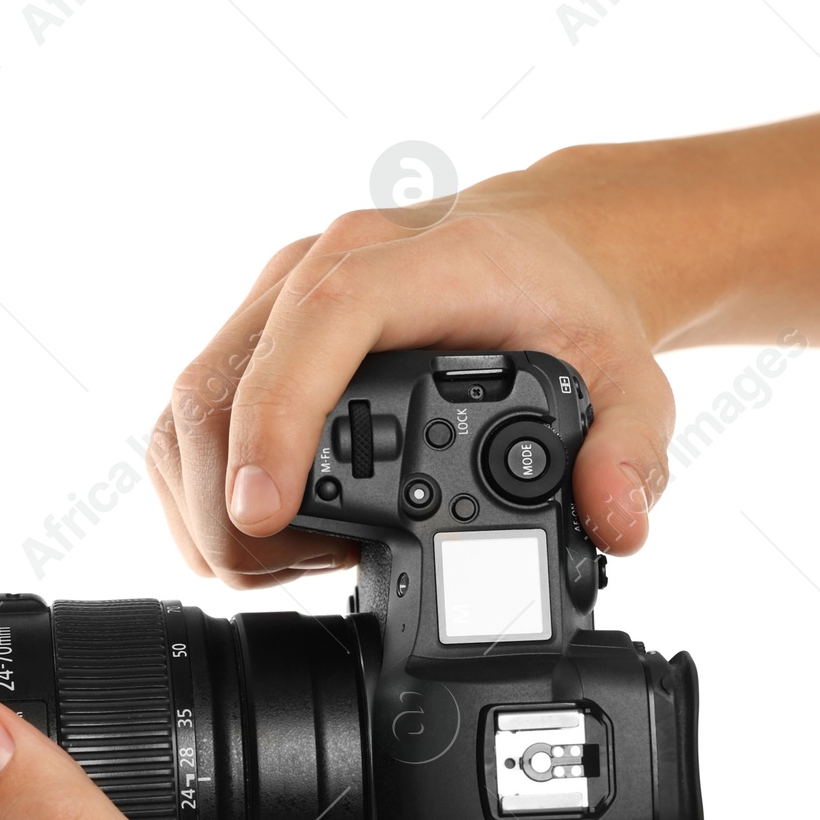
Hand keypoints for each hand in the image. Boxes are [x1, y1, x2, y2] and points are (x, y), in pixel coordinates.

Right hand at [145, 153, 678, 588]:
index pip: (315, 326)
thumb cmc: (564, 303)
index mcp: (405, 261)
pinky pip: (189, 422)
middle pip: (217, 386)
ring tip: (293, 559)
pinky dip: (204, 493)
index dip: (276, 420)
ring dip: (208, 508)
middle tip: (295, 570)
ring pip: (186, 412)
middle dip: (230, 507)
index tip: (265, 514)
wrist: (541, 249)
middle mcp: (318, 269)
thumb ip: (633, 449)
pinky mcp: (248, 341)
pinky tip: (270, 531)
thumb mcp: (628, 377)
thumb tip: (619, 519)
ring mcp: (271, 305)